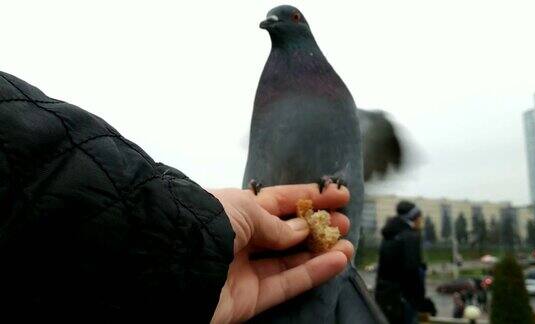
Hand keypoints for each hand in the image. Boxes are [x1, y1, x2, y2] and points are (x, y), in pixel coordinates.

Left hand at [210, 183, 352, 322]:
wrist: (172, 260)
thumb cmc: (207, 220)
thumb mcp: (244, 208)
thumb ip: (276, 223)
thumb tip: (300, 231)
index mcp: (235, 210)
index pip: (278, 202)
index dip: (308, 198)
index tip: (338, 196)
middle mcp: (240, 239)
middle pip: (287, 233)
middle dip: (317, 227)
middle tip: (345, 222)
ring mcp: (245, 271)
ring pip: (290, 261)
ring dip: (321, 252)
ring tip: (348, 243)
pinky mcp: (249, 300)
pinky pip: (287, 285)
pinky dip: (313, 274)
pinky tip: (338, 261)